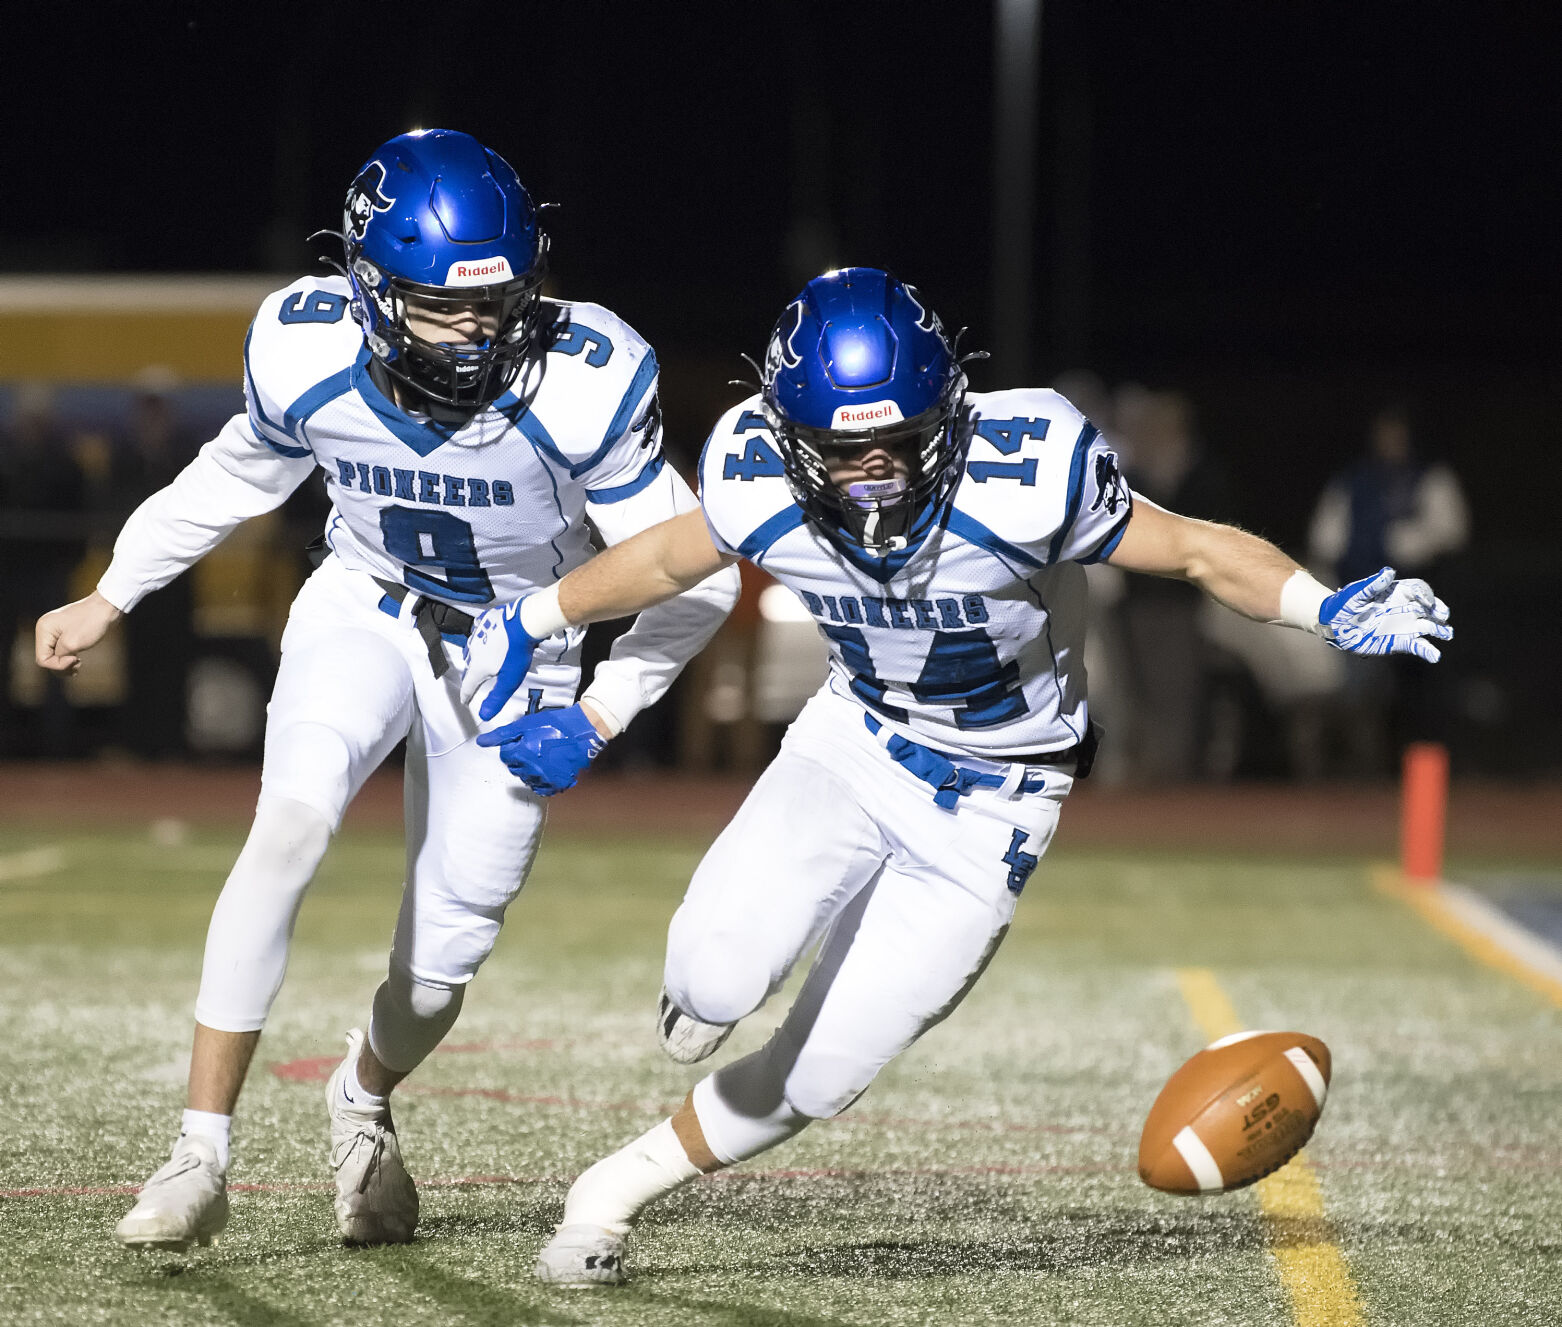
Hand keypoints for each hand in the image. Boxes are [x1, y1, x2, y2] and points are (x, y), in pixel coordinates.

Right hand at [35, 592, 122, 672]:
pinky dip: (69, 658)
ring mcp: (56, 631)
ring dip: (66, 664)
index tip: (76, 659)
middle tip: (78, 665)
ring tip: (79, 665)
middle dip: (62, 666)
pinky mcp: (66, 633)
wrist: (107, 607)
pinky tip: (78, 660)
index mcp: (44, 630)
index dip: (58, 665)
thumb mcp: (72, 644)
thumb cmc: (91, 622)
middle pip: (47, 658)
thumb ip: (60, 656)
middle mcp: (46, 630)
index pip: (42, 659)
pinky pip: (63, 651)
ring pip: (55, 656)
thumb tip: (59, 662)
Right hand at [461, 598, 543, 719]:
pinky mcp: (484, 621)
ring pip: (471, 649)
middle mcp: (472, 651)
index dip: (466, 696)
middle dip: (469, 677)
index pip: (467, 686)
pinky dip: (479, 638)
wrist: (523, 622)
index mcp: (477, 667)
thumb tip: (484, 715)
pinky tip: (484, 638)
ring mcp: (477, 634)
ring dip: (473, 658)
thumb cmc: (517, 653)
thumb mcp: (509, 681)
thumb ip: (496, 699)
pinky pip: (477, 632)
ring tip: (478, 662)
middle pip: (468, 667)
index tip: (465, 701)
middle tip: (473, 683)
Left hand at [475, 703, 607, 795]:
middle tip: (533, 747)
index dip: (513, 746)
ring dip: (530, 770)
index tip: (523, 740)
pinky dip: (541, 782)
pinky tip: (546, 770)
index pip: (505, 756)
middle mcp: (532, 769)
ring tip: (541, 757)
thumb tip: (481, 742)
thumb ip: (502, 735)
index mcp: (521, 754)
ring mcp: (546, 778)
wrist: (583, 731)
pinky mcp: (558, 783)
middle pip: (515, 769)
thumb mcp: (526, 724)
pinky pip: (542, 789)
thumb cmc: (555, 724)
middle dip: (520, 759)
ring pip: (528, 779)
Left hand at [1320, 566, 1452, 661]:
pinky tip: (1435, 656)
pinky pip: (1418, 646)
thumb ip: (1373, 584)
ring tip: (1446, 633)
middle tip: (1442, 615)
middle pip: (1429, 607)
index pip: (1419, 589)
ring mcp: (1404, 626)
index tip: (1425, 601)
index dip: (1424, 594)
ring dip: (1439, 629)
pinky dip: (1428, 651)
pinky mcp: (1400, 642)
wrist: (1335, 624)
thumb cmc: (1346, 603)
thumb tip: (1388, 572)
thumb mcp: (1357, 592)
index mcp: (1397, 593)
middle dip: (1438, 610)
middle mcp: (1405, 608)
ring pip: (1428, 626)